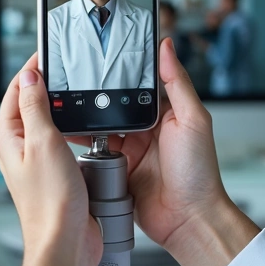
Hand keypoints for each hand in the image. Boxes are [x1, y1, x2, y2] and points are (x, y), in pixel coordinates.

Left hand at [0, 55, 101, 265]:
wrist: (66, 242)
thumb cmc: (51, 203)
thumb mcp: (43, 142)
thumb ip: (35, 106)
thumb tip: (29, 76)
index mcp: (7, 137)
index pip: (16, 90)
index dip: (33, 68)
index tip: (49, 51)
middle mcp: (18, 148)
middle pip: (31, 103)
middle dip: (49, 84)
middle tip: (68, 67)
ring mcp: (36, 161)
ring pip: (48, 121)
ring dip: (63, 108)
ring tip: (78, 94)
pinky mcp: (55, 172)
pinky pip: (63, 141)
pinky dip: (74, 130)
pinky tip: (88, 128)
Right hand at [70, 38, 258, 265]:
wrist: (188, 218)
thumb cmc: (199, 172)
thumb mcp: (192, 119)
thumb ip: (178, 82)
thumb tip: (167, 47)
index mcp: (163, 112)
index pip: (136, 83)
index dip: (120, 71)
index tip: (100, 56)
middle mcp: (143, 129)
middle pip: (113, 103)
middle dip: (94, 94)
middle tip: (72, 80)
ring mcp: (128, 149)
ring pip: (98, 126)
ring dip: (85, 118)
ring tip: (65, 105)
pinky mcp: (114, 169)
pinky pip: (93, 152)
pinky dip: (80, 145)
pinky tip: (68, 134)